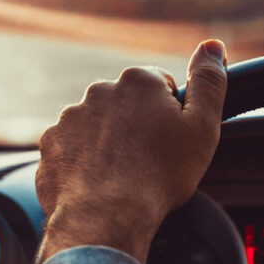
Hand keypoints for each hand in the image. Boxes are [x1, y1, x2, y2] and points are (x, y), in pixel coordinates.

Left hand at [35, 40, 227, 263]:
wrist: (105, 216)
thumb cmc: (159, 175)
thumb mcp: (202, 127)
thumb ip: (209, 81)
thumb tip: (212, 46)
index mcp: (138, 81)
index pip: (160, 87)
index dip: (171, 117)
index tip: (171, 142)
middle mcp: (99, 91)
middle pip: (126, 106)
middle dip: (137, 127)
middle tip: (148, 162)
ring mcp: (69, 118)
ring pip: (97, 127)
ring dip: (108, 145)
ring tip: (121, 177)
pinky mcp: (50, 146)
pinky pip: (72, 150)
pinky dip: (83, 164)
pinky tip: (97, 184)